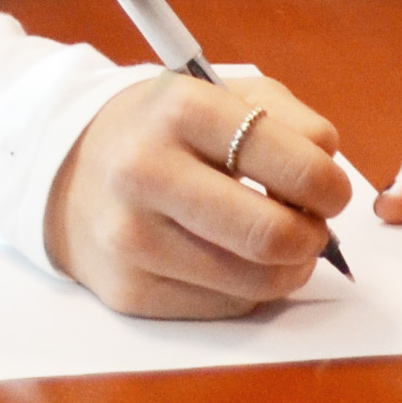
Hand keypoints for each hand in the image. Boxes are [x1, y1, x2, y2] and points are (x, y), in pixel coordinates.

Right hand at [43, 69, 351, 317]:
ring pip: (255, 282)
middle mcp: (146, 172)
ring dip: (288, 269)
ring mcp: (133, 238)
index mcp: (180, 109)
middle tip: (313, 226)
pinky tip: (234, 261)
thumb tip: (329, 169)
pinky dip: (248, 290)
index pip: (293, 164)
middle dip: (314, 237)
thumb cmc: (166, 130)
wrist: (71, 171)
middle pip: (273, 235)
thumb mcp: (223, 95)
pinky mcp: (129, 291)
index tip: (330, 190)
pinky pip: (225, 308)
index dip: (330, 187)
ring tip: (280, 245)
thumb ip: (289, 118)